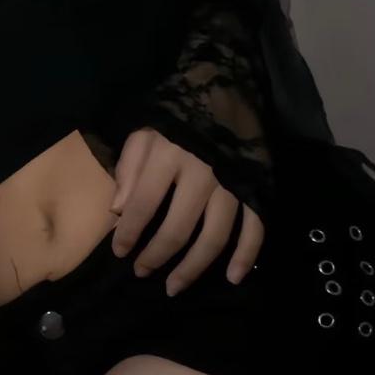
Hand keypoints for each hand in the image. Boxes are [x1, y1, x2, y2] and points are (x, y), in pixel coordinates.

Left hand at [108, 127, 263, 295]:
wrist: (225, 88)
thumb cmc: (176, 115)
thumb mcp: (144, 131)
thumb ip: (129, 168)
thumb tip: (118, 212)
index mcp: (168, 157)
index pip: (142, 205)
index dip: (128, 233)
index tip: (119, 251)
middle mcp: (202, 174)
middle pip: (177, 228)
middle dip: (156, 256)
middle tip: (142, 273)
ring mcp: (232, 184)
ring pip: (214, 237)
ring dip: (194, 267)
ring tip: (174, 287)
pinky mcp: (255, 187)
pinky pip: (255, 228)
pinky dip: (246, 256)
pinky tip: (233, 278)